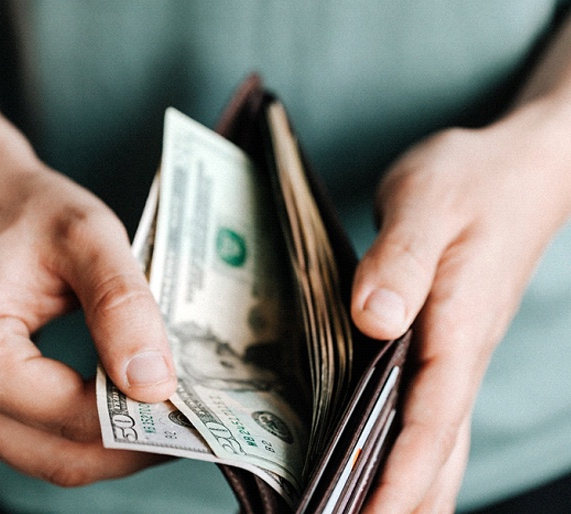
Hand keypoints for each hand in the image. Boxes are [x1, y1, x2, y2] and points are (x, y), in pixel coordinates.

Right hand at [0, 117, 175, 485]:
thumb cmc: (32, 211)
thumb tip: (153, 382)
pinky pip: (43, 438)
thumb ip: (120, 305)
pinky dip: (91, 435)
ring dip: (114, 449)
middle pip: (56, 454)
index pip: (66, 413)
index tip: (189, 410)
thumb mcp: (85, 238)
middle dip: (130, 448)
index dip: (133, 420)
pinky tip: (131, 412)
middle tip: (190, 429)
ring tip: (168, 423)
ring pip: (50, 455)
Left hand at [351, 99, 570, 511]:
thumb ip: (401, 261)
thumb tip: (374, 320)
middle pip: (437, 450)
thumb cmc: (472, 181)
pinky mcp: (445, 341)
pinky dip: (410, 450)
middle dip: (399, 502)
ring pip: (438, 439)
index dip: (397, 480)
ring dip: (409, 487)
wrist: (515, 170)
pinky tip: (383, 461)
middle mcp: (460, 352)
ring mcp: (456, 351)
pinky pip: (429, 411)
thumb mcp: (427, 203)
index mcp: (457, 327)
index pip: (430, 422)